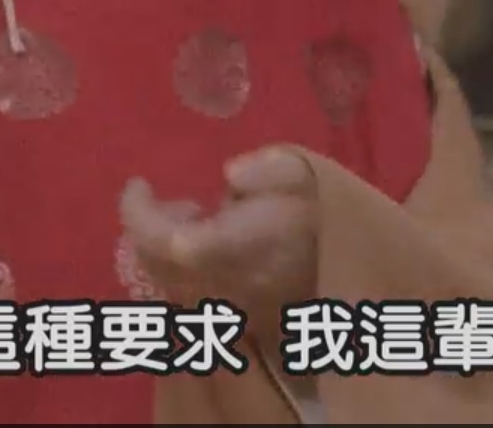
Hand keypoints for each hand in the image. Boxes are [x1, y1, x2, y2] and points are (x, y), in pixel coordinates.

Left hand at [118, 146, 319, 325]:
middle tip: (179, 202)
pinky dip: (177, 271)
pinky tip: (207, 250)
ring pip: (164, 284)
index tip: (139, 184)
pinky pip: (184, 299)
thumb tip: (230, 175)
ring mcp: (225, 312)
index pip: (166, 241)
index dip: (139, 215)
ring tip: (197, 220)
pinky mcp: (231, 325)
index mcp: (238, 248)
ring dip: (162, 249)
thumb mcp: (306, 173)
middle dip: (148, 227)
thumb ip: (269, 169)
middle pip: (154, 265)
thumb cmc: (323, 213)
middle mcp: (222, 287)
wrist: (353, 271)